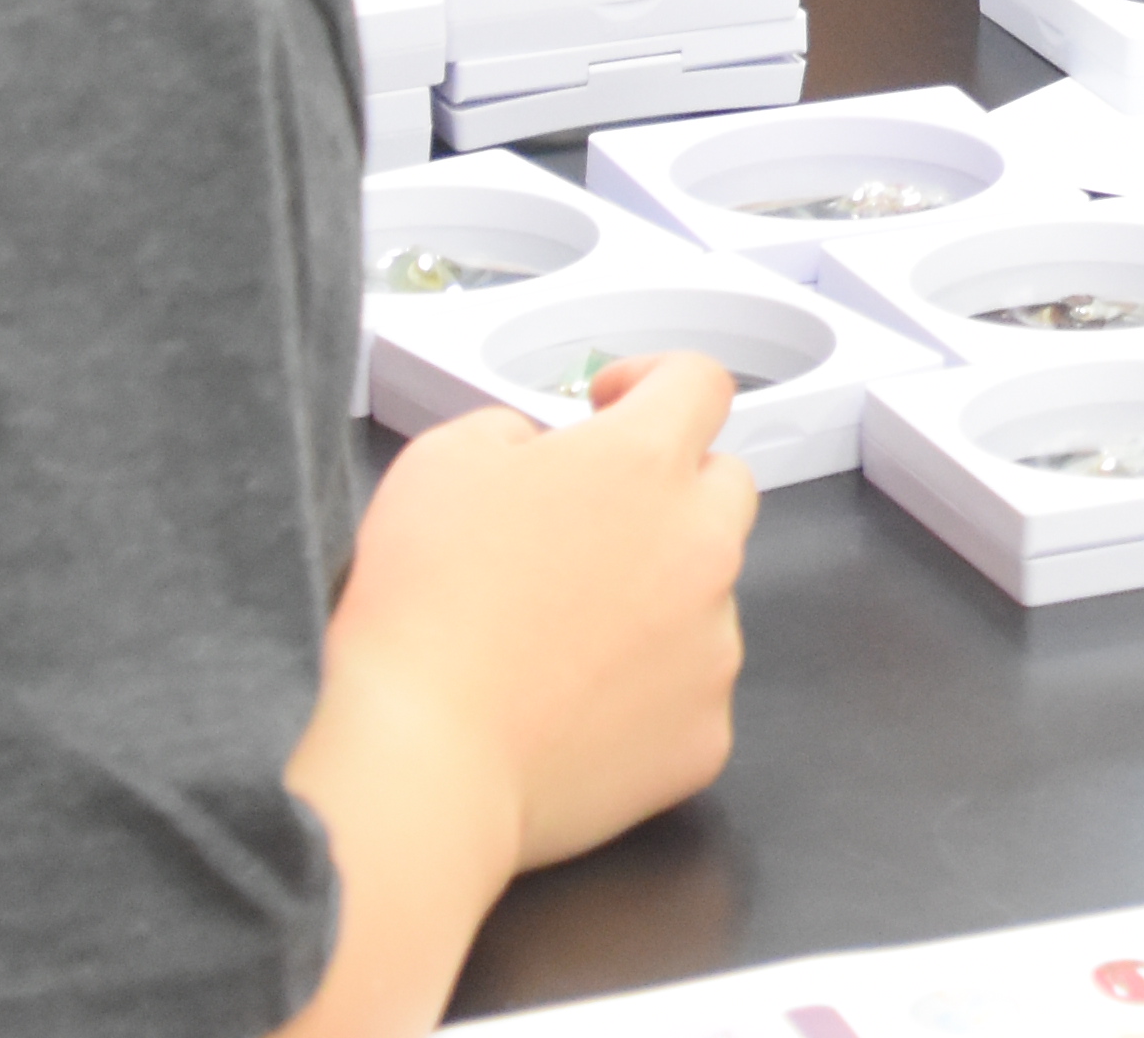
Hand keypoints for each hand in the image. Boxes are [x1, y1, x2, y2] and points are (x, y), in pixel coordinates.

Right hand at [322, 346, 756, 871]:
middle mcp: (702, 544)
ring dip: (657, 593)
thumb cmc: (421, 609)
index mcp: (644, 463)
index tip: (611, 404)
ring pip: (708, 593)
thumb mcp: (440, 462)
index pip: (698, 382)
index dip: (653, 380)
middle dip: (666, 491)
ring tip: (561, 637)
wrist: (422, 764)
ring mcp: (715, 644)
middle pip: (722, 486)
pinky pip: (692, 688)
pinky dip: (649, 687)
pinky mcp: (707, 732)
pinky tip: (574, 705)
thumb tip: (545, 451)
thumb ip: (513, 430)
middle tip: (584, 530)